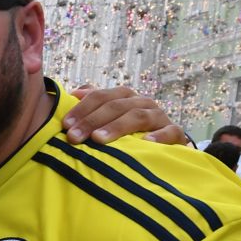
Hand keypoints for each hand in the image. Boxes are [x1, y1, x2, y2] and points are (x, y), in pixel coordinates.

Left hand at [62, 85, 186, 146]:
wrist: (164, 146)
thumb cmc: (129, 132)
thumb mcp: (110, 117)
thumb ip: (93, 104)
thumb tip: (73, 94)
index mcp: (125, 97)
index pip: (101, 96)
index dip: (82, 109)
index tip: (65, 125)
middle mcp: (142, 103)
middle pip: (116, 106)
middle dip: (92, 121)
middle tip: (74, 137)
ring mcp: (159, 117)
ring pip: (138, 116)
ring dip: (117, 127)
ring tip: (99, 140)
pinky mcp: (175, 133)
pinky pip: (170, 132)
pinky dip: (159, 136)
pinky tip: (146, 143)